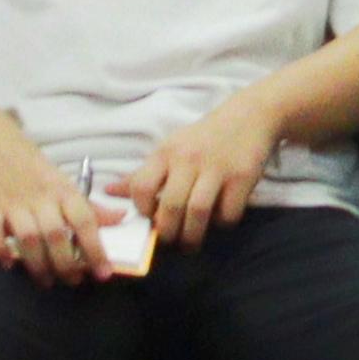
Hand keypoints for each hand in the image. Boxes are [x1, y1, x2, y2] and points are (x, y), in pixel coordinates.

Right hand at [0, 127, 107, 284]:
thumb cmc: (31, 167)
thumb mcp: (63, 182)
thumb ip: (89, 206)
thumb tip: (121, 219)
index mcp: (62, 190)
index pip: (85, 221)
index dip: (96, 249)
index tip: (104, 273)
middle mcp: (39, 197)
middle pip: (57, 235)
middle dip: (67, 264)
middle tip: (72, 281)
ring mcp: (11, 202)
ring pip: (29, 238)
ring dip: (38, 264)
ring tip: (46, 281)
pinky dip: (0, 251)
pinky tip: (8, 264)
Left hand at [131, 90, 284, 251]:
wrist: (249, 116)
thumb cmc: (203, 138)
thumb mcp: (170, 149)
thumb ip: (143, 173)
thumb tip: (109, 191)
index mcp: (166, 153)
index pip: (141, 187)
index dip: (143, 210)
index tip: (150, 220)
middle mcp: (188, 159)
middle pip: (171, 206)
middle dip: (169, 233)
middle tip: (171, 241)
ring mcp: (217, 168)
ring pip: (198, 212)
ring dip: (193, 236)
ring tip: (191, 243)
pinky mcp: (242, 177)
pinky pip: (228, 212)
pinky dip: (222, 223)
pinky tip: (218, 221)